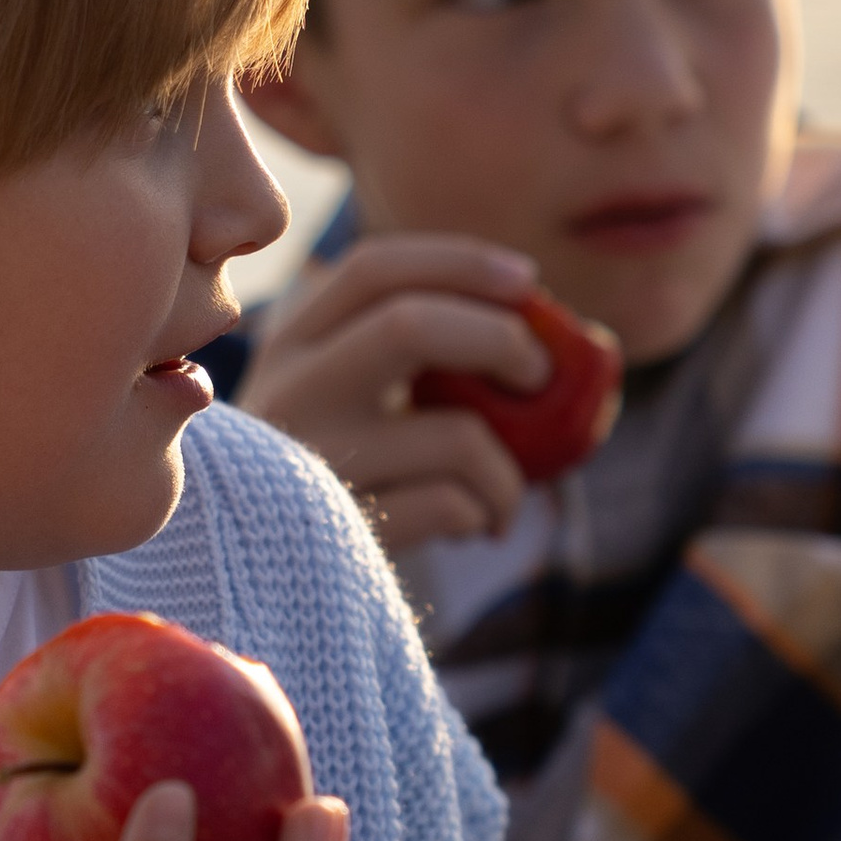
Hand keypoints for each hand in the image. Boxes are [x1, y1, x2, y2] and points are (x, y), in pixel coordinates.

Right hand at [241, 234, 551, 548]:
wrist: (267, 577)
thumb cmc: (341, 473)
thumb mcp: (349, 398)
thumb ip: (420, 357)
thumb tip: (573, 343)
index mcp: (291, 342)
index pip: (371, 270)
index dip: (459, 262)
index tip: (527, 281)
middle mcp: (289, 391)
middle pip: (409, 326)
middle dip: (500, 339)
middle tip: (540, 375)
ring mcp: (310, 464)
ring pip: (455, 435)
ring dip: (509, 469)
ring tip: (506, 493)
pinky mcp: (339, 530)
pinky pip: (453, 506)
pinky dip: (486, 512)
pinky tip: (477, 526)